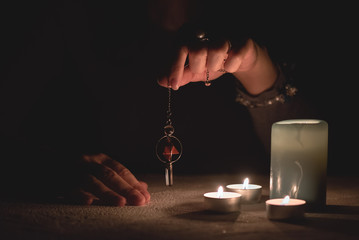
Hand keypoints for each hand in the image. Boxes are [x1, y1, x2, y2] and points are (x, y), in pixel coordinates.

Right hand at [65, 153, 149, 205]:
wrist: (42, 162)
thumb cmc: (75, 168)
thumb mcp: (97, 168)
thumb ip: (119, 177)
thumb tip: (142, 186)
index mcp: (99, 159)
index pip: (120, 170)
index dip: (133, 182)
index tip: (145, 195)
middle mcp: (88, 162)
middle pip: (109, 175)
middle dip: (126, 188)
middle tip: (140, 201)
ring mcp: (73, 170)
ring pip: (92, 181)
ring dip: (107, 193)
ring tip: (121, 203)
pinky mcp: (58, 180)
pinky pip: (69, 188)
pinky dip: (79, 194)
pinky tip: (88, 202)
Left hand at [158, 37, 276, 94]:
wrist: (239, 60)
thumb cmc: (213, 62)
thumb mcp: (194, 70)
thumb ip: (180, 75)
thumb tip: (161, 81)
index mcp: (191, 34)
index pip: (179, 48)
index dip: (175, 68)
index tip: (173, 85)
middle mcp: (209, 30)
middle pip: (196, 50)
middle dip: (199, 67)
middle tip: (203, 68)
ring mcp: (226, 34)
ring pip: (216, 50)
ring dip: (215, 66)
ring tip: (217, 65)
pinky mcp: (242, 41)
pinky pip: (234, 56)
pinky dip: (231, 66)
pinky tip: (230, 65)